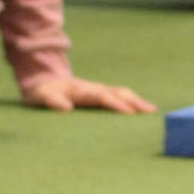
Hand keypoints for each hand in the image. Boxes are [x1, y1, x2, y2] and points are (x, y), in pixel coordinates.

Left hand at [22, 76, 155, 113]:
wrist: (42, 80)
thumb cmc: (43, 92)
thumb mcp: (41, 96)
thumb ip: (52, 101)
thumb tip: (65, 108)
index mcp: (82, 90)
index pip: (102, 97)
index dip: (115, 104)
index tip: (129, 113)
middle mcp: (93, 88)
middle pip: (118, 92)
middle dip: (134, 101)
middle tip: (150, 112)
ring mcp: (98, 89)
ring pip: (121, 93)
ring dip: (136, 101)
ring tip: (152, 111)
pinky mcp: (99, 93)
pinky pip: (118, 96)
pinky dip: (131, 102)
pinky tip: (140, 110)